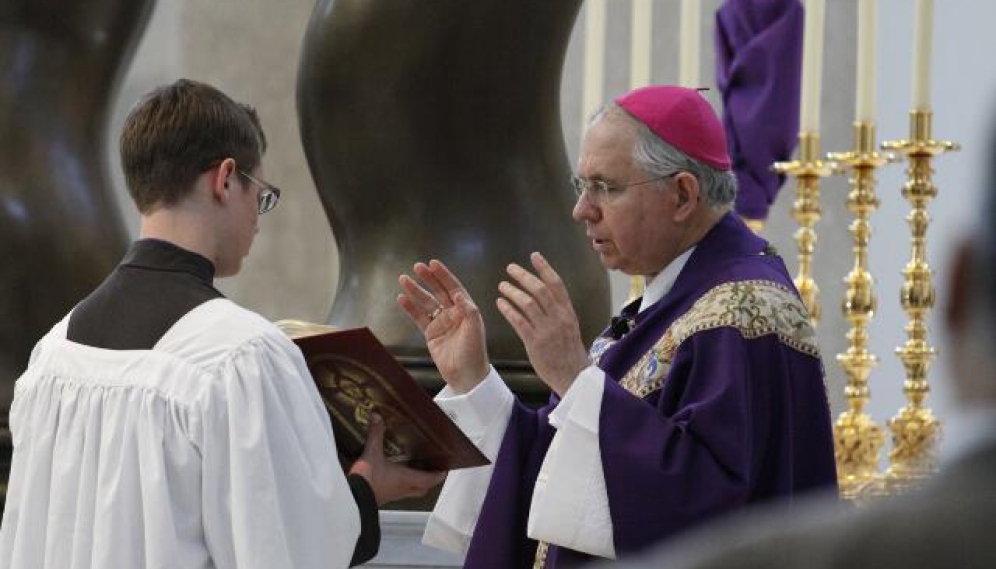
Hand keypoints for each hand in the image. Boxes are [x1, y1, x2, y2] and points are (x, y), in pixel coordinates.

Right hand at [348, 414, 445, 505]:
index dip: (439, 475)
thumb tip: (377, 416)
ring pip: (411, 492)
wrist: (352, 499)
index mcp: (407, 478)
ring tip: (415, 470)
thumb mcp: (372, 452)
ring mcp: (393, 495)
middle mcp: (403, 489)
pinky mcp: (383, 498)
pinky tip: (394, 476)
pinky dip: (401, 485)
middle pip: (423, 489)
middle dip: (429, 481)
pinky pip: (398, 492)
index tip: (445, 470)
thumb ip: (376, 434)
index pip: (430, 479)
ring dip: (416, 484)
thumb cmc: (368, 478)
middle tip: (431, 470)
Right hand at [397, 260, 489, 392]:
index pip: (453, 287)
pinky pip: (418, 317)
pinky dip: (410, 308)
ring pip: (426, 302)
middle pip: (438, 291)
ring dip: (415, 290)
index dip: (444, 275)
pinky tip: (402, 298)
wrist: (466, 376)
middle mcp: (453, 313)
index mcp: (466, 309)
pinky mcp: (430, 334)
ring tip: (403, 279)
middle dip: (428, 278)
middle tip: (417, 266)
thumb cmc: (474, 353)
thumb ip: (468, 310)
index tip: (433, 263)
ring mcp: (441, 323)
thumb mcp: (475, 329)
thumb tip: (457, 293)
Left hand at [496, 252, 589, 395]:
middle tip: (510, 268)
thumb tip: (547, 294)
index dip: (545, 268)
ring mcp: (547, 330)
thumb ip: (559, 311)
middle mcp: (559, 318)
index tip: (534, 256)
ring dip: (512, 291)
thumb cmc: (570, 352)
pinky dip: (508, 310)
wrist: (573, 376)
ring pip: (528, 303)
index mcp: (568, 312)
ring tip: (502, 285)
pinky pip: (519, 322)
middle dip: (524, 276)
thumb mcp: (570, 326)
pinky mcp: (536, 343)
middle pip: (540, 290)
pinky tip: (500, 303)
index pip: (557, 284)